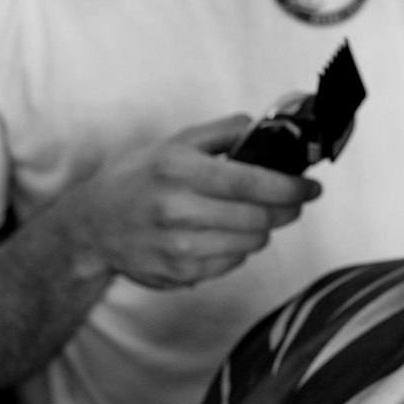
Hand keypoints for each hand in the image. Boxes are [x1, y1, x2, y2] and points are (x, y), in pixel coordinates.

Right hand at [63, 115, 321, 288]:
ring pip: (251, 244)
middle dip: (286, 209)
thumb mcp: (174, 143)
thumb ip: (223, 133)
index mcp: (179, 171)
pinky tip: (218, 234)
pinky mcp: (180, 274)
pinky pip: (232, 264)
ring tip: (247, 215)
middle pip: (259, 218)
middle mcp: (178, 211)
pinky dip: (236, 249)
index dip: (290, 187)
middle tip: (292, 201)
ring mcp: (178, 248)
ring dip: (261, 229)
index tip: (312, 187)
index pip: (251, 183)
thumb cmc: (137, 179)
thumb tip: (269, 130)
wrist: (92, 227)